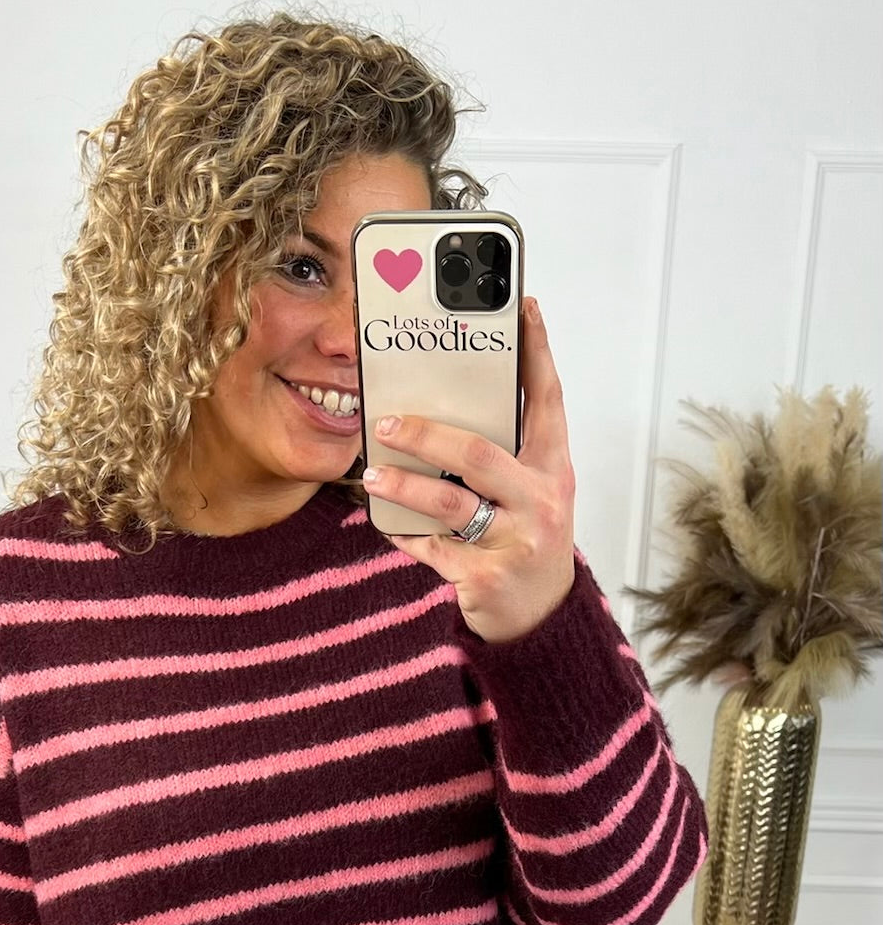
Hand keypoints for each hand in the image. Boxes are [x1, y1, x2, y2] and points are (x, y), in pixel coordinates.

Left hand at [360, 296, 576, 644]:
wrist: (540, 616)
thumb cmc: (526, 538)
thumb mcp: (531, 490)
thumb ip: (505, 449)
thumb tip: (445, 399)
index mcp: (553, 468)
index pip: (547, 400)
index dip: (536, 352)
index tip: (521, 308)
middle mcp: (541, 500)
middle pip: (479, 454)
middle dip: (427, 434)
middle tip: (386, 421)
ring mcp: (516, 541)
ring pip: (450, 503)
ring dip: (403, 485)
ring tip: (371, 474)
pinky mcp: (487, 578)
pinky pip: (433, 548)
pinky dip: (404, 533)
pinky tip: (381, 520)